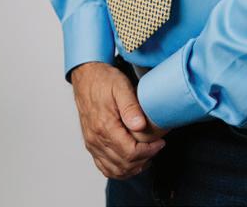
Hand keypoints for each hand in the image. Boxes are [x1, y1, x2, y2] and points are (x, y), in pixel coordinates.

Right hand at [70, 61, 167, 179]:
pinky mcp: (91, 144)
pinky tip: (130, 163)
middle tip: (156, 147)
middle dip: (144, 159)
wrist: (86, 76)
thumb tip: (140, 125)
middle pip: (123, 164)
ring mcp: (92, 143)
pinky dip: (118, 170)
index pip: (130, 152)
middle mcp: (96, 139)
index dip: (148, 151)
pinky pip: (104, 167)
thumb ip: (130, 106)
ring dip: (133, 168)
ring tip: (147, 156)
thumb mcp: (121, 86)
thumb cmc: (104, 80)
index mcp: (105, 126)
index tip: (160, 143)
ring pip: (114, 170)